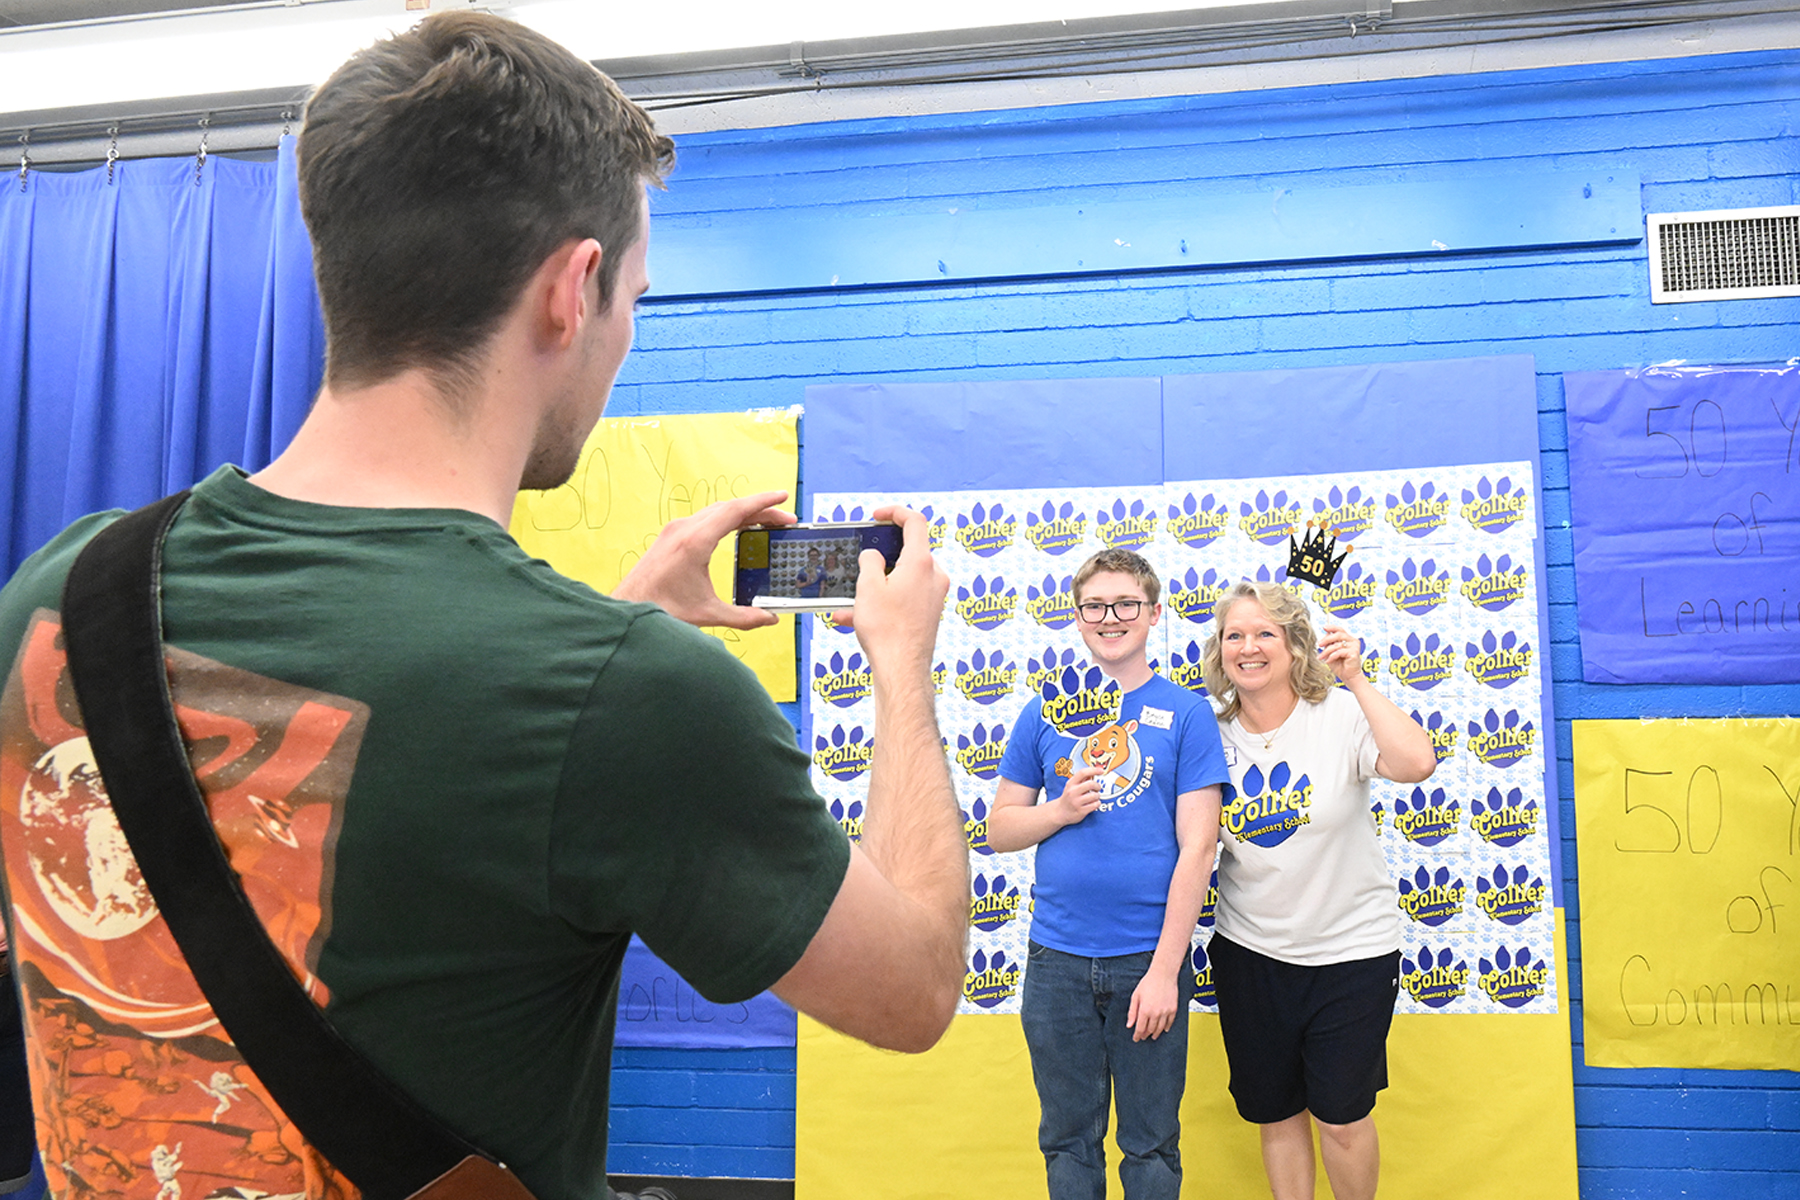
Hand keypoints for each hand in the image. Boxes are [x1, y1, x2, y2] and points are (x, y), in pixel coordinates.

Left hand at [613, 491, 793, 629]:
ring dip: (742, 513)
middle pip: (729, 508)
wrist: (627, 609)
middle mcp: (684, 529)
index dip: (762, 503)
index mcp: (695, 541)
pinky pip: (704, 518)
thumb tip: (770, 619)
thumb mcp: (708, 614)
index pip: (735, 511)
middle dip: (760, 510)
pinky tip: (737, 529)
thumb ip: (744, 617)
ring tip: (766, 522)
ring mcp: (675, 530)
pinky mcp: (670, 536)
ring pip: (716, 511)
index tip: (782, 497)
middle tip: (785, 520)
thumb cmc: (661, 609)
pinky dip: (726, 519)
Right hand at [848, 506, 949, 678]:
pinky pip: (902, 598)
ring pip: (900, 579)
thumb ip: (869, 561)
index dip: (894, 513)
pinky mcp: (929, 612)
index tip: (877, 517)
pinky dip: (881, 603)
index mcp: (921, 563)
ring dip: (874, 586)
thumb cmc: (887, 631)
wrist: (901, 670)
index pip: (915, 522)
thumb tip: (872, 556)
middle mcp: (933, 576)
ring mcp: (933, 595)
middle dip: (878, 558)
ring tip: (849, 601)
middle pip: (906, 552)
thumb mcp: (867, 587)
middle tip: (859, 562)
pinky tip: (853, 618)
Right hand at [1051, 764, 1104, 826]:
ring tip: (1094, 797)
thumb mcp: (1072, 786)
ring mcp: (1076, 802)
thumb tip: (1093, 772)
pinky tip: (1094, 803)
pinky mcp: (1081, 811)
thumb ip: (1082, 779)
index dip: (1094, 770)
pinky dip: (1097, 803)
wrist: (1060, 812)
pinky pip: (1095, 805)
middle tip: (1097, 788)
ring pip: (1094, 795)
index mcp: (1071, 783)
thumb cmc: (1068, 797)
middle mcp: (1073, 792)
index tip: (1101, 770)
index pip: (1083, 773)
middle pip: (1090, 784)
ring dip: (1097, 796)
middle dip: (1097, 785)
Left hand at [1127, 967, 1179, 1040]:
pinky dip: (1167, 1028)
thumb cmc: (1148, 983)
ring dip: (1156, 1034)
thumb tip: (1129, 1024)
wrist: (1163, 975)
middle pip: (1150, 1030)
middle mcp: (1156, 1013)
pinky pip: (1170, 1023)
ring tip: (1153, 1036)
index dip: (1137, 1035)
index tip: (1136, 1038)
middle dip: (1146, 1035)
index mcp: (1145, 1010)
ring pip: (1160, 1028)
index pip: (1140, 1028)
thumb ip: (1132, 1012)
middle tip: (1143, 1037)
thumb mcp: (1135, 996)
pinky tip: (1164, 1030)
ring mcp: (1166, 1012)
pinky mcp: (1173, 1009)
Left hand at [1319, 623, 1365, 684]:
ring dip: (1326, 651)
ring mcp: (1354, 646)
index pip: (1340, 630)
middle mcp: (1352, 640)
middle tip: (1319, 644)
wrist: (1348, 677)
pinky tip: (1328, 661)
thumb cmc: (1340, 665)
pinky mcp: (1354, 652)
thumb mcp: (1331, 653)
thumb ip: (1329, 644)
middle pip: (1338, 634)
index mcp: (1348, 639)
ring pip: (1337, 644)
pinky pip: (1339, 652)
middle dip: (1327, 639)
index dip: (1332, 627)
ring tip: (1321, 657)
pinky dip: (1332, 656)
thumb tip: (1324, 636)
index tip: (1324, 627)